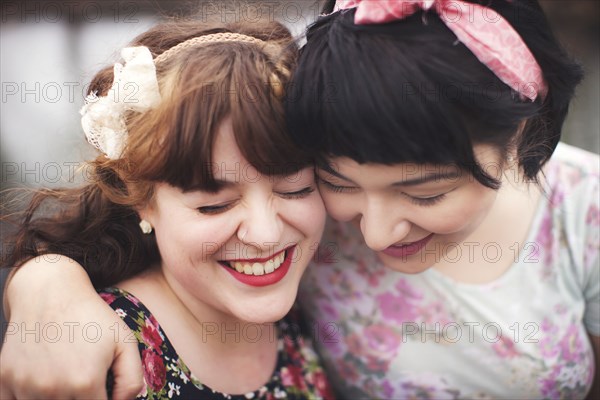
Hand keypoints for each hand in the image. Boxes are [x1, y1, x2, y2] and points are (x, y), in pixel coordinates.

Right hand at [0, 256, 142, 398]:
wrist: (49, 291)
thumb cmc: (91, 316)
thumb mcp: (124, 342)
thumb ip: (131, 380)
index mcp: (84, 382)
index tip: (101, 390)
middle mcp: (52, 388)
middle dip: (80, 399)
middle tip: (83, 380)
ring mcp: (24, 385)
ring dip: (55, 399)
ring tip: (65, 377)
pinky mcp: (4, 379)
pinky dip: (29, 398)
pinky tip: (41, 383)